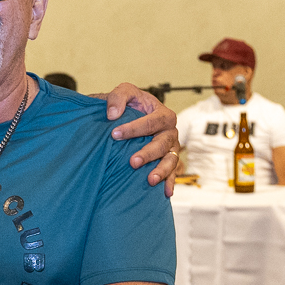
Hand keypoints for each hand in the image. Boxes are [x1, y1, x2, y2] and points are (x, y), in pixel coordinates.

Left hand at [91, 83, 179, 197]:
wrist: (133, 113)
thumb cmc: (131, 103)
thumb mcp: (124, 92)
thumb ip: (118, 97)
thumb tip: (112, 114)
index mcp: (162, 113)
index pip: (152, 121)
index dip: (134, 128)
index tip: (114, 134)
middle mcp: (169, 131)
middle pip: (164, 143)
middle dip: (149, 153)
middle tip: (132, 162)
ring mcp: (171, 147)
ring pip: (171, 159)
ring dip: (162, 170)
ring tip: (150, 180)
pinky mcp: (168, 159)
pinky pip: (173, 172)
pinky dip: (170, 182)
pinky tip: (164, 192)